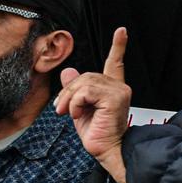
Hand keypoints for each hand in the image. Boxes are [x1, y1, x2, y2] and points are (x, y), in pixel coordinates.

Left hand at [57, 28, 131, 181]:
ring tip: (69, 113)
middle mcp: (118, 86)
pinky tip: (79, 114)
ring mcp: (119, 90)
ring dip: (69, 99)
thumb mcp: (80, 109)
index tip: (121, 31)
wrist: (108, 151)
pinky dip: (76, 103)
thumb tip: (68, 72)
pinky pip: (86, 91)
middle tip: (60, 109)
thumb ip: (76, 91)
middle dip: (68, 91)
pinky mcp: (115, 97)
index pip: (115, 62)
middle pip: (86, 75)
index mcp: (113, 88)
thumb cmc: (97, 135)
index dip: (118, 46)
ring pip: (84, 82)